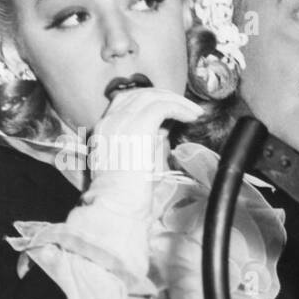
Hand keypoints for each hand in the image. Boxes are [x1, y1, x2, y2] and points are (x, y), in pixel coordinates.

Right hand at [86, 87, 203, 212]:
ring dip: (177, 101)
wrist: (116, 205)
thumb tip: (163, 130)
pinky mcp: (138, 129)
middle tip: (187, 107)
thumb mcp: (131, 162)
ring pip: (152, 97)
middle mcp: (109, 121)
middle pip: (139, 94)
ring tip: (194, 112)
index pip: (125, 101)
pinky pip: (162, 107)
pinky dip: (180, 108)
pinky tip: (192, 117)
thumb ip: (143, 143)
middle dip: (166, 97)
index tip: (170, 111)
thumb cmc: (126, 195)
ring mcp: (121, 123)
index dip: (150, 101)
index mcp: (103, 129)